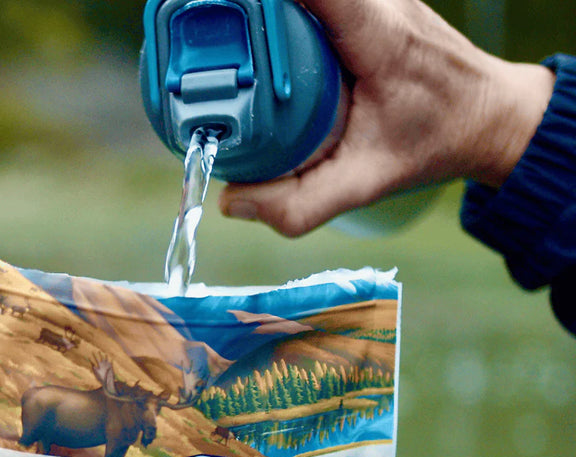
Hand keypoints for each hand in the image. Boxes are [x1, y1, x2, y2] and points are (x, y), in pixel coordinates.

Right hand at [219, 0, 554, 235]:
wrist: (486, 114)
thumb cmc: (434, 140)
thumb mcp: (367, 184)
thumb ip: (300, 204)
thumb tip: (233, 202)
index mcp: (376, 31)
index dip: (254, 4)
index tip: (210, 21)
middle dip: (240, 12)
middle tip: (203, 48)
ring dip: (254, 13)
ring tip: (215, 48)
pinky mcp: (358, 2)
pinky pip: (303, 4)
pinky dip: (272, 16)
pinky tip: (251, 47)